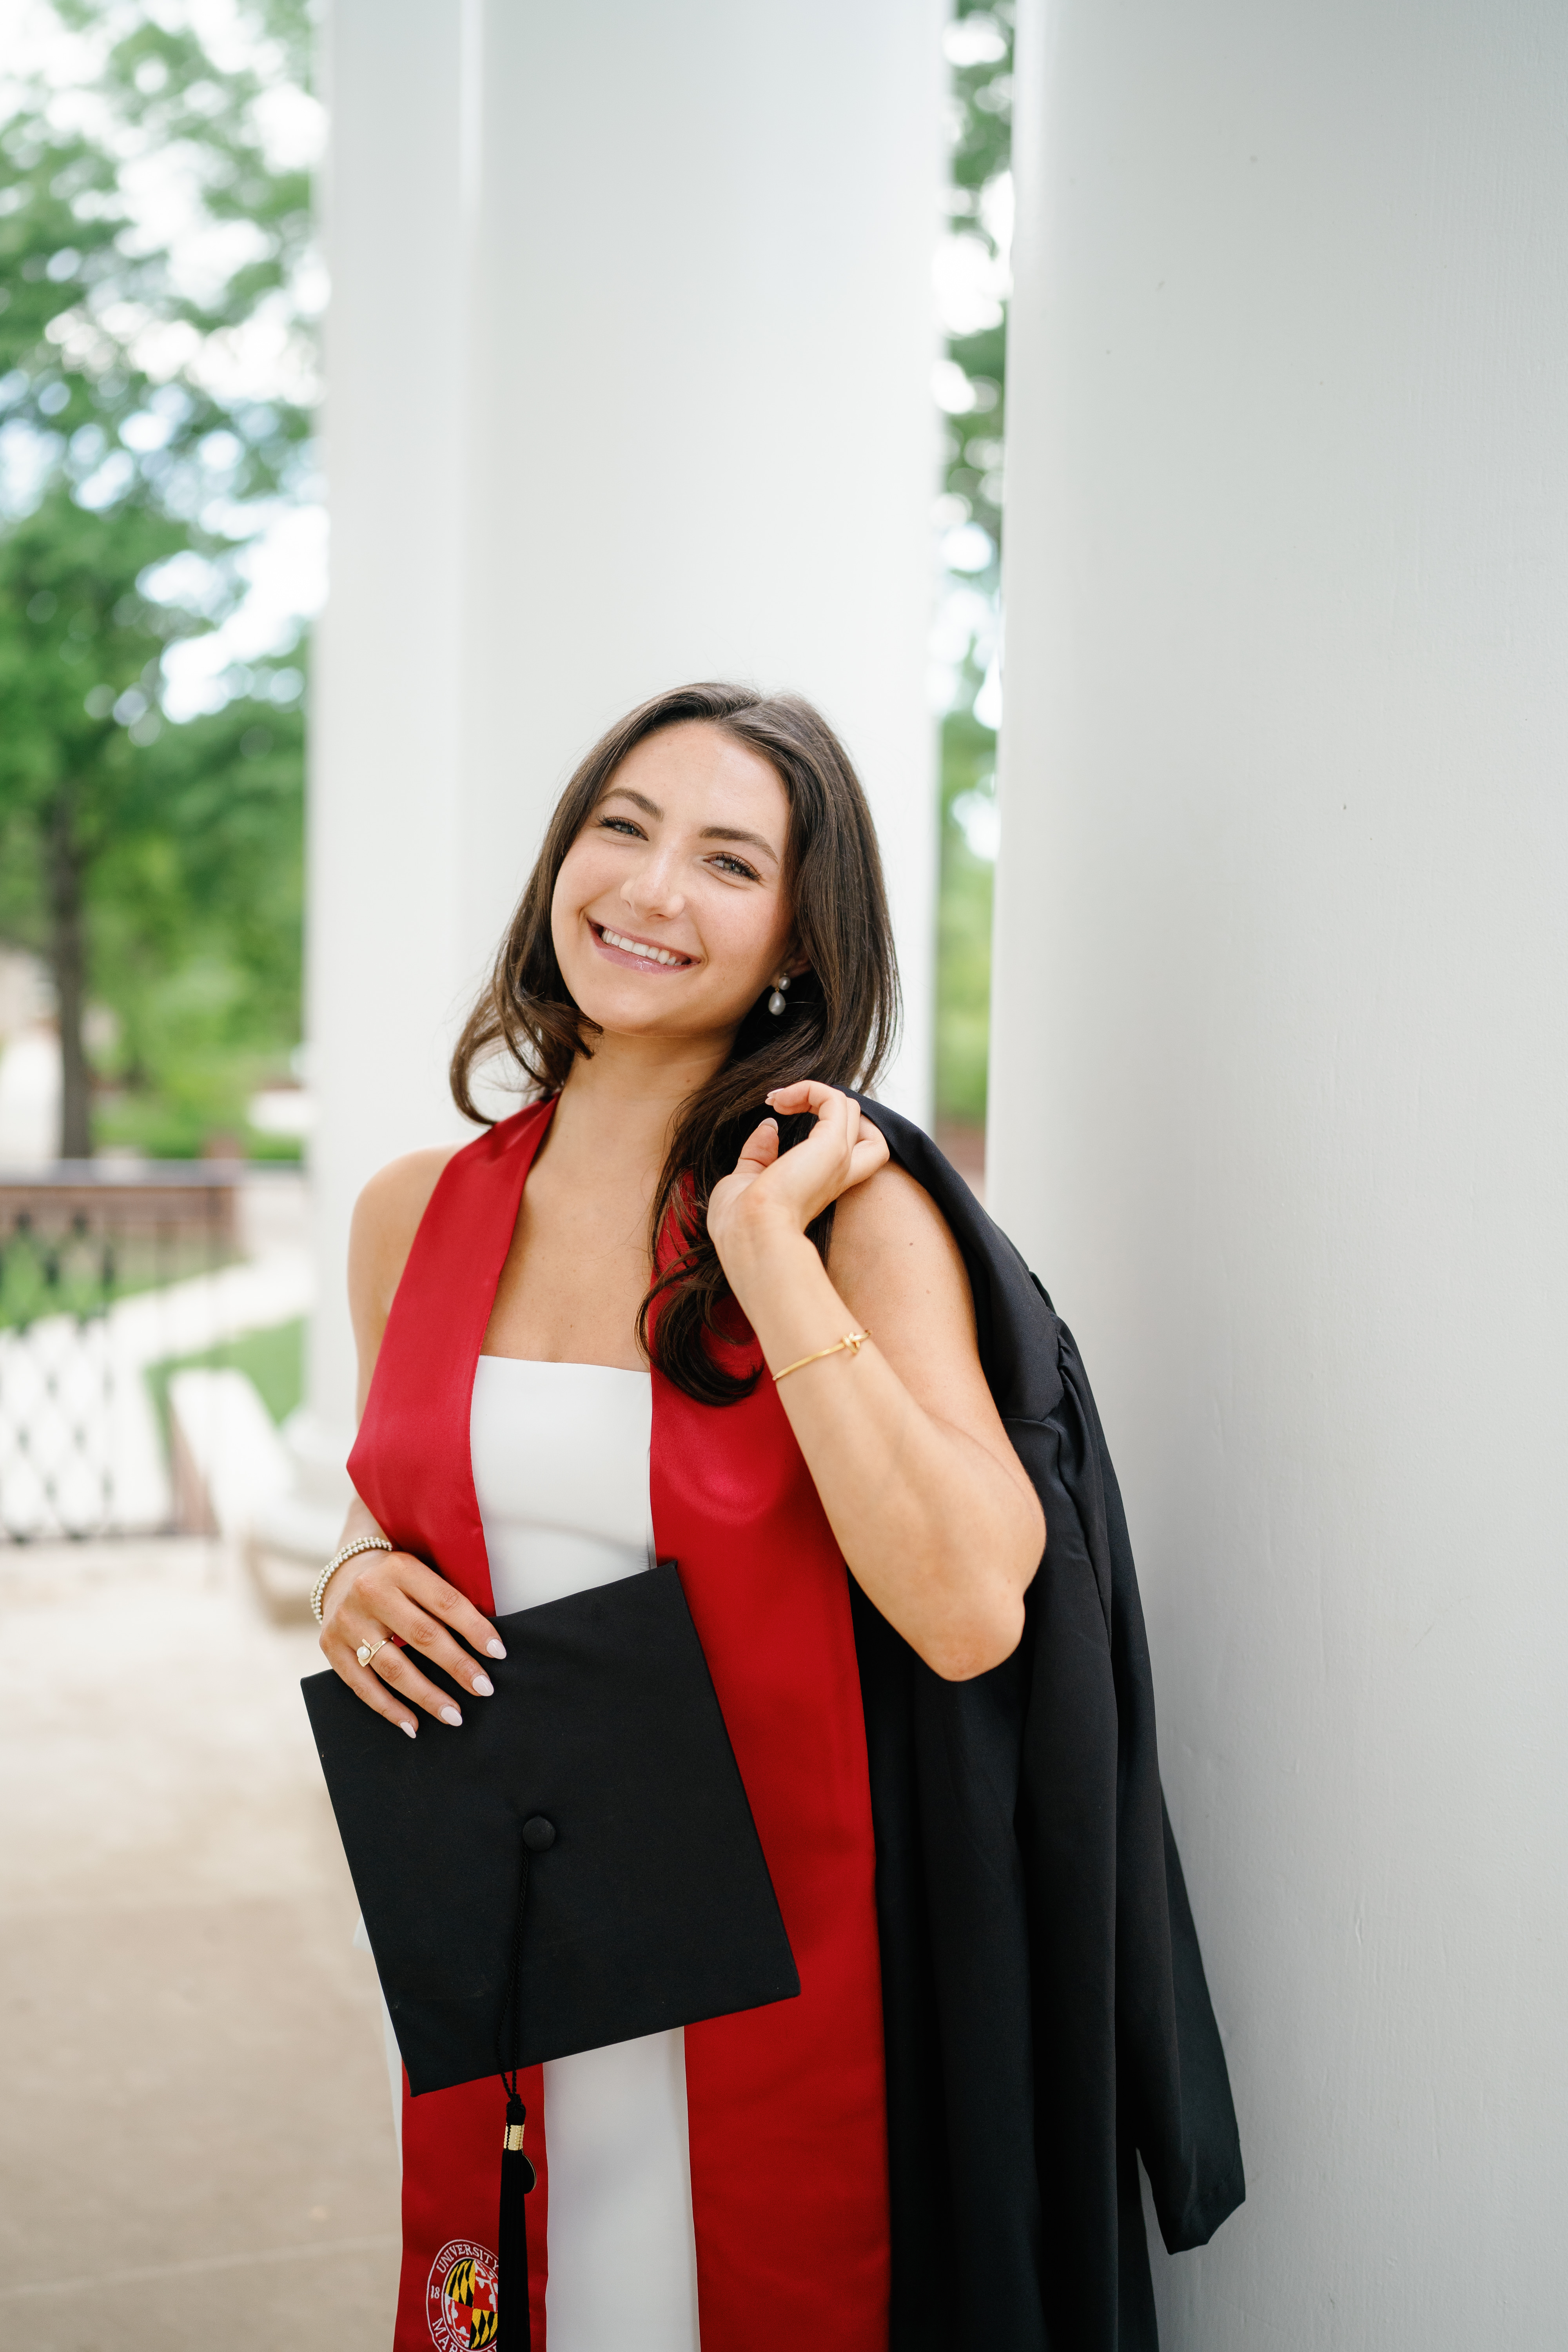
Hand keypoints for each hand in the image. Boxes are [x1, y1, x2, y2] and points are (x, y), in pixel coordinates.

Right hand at [320, 1545, 505, 1735]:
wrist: (343, 1574)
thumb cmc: (397, 1579)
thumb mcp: (421, 1572)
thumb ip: (445, 1598)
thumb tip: (487, 1643)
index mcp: (401, 1568)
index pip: (446, 1602)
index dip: (474, 1629)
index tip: (498, 1653)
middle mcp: (371, 1593)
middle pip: (422, 1636)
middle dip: (458, 1666)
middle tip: (484, 1689)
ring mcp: (347, 1622)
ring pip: (393, 1668)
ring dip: (427, 1696)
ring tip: (454, 1715)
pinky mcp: (331, 1647)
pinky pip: (363, 1686)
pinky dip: (390, 1709)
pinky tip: (413, 1725)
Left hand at [707, 1081, 888, 1272]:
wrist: (750, 1234)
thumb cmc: (741, 1222)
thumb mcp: (746, 1180)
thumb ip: (759, 1154)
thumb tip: (768, 1127)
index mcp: (822, 1184)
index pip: (848, 1147)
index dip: (820, 1123)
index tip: (778, 1114)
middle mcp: (839, 1171)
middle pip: (858, 1124)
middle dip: (824, 1104)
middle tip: (782, 1105)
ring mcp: (840, 1158)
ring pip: (850, 1108)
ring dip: (815, 1092)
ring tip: (780, 1100)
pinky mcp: (832, 1146)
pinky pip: (834, 1099)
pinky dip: (810, 1089)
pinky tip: (781, 1101)